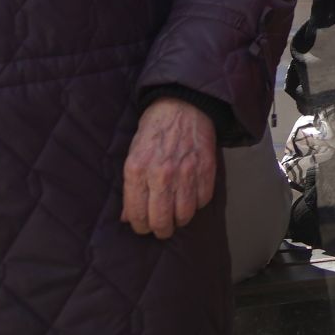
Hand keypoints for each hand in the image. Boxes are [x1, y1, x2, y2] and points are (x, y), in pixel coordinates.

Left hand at [121, 96, 216, 239]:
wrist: (183, 105)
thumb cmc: (154, 129)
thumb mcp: (133, 155)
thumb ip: (131, 187)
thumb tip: (128, 216)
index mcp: (137, 171)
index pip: (137, 214)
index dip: (140, 226)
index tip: (143, 227)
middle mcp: (161, 175)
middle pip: (161, 220)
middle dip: (160, 230)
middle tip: (162, 229)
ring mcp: (186, 173)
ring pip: (184, 215)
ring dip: (180, 220)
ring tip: (177, 216)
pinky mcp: (206, 169)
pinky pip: (203, 200)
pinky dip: (197, 204)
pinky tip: (191, 197)